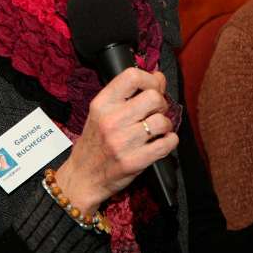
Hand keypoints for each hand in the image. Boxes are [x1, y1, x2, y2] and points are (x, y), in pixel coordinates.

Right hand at [55, 68, 178, 214]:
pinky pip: (167, 144)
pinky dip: (170, 141)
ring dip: (166, 124)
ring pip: (162, 121)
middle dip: (161, 103)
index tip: (154, 87)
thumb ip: (128, 94)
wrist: (83, 177)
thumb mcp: (101, 112)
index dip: (150, 79)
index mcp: (102, 104)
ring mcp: (123, 142)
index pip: (132, 76)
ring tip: (158, 129)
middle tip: (156, 112)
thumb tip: (158, 77)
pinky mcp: (134, 161)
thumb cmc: (94, 143)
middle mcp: (111, 120)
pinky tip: (162, 141)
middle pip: (153, 97)